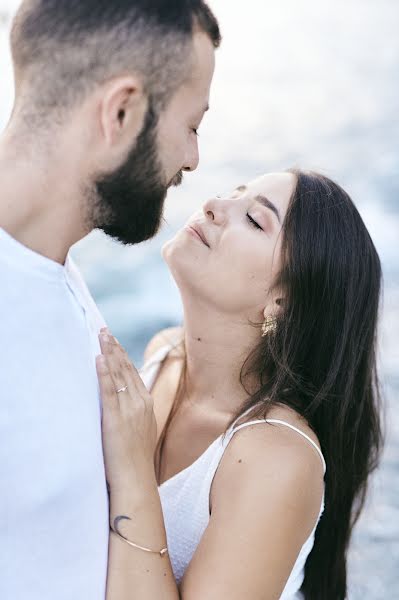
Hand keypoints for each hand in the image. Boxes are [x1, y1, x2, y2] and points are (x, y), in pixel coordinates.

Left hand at [96, 328, 157, 495]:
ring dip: (109, 353)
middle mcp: (139, 402)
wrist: (136, 478)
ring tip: (101, 336)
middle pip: (125, 368)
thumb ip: (134, 413)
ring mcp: (129, 409)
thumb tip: (124, 402)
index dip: (122, 355)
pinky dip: (104, 373)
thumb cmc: (135, 459)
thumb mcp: (141, 429)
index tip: (113, 341)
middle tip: (104, 331)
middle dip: (114, 348)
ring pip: (118, 375)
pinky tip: (99, 359)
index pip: (133, 372)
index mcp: (146, 404)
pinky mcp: (115, 418)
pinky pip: (109, 391)